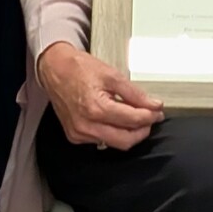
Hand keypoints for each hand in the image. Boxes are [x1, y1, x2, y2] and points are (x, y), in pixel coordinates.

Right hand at [38, 43, 163, 150]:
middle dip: (142, 131)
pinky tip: (116, 119)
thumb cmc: (78, 68)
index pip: (132, 120)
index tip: (157, 111)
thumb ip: (135, 93)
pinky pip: (101, 141)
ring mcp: (79, 133)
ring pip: (113, 143)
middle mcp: (86, 125)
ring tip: (134, 116)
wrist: (55, 69)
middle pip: (125, 141)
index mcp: (96, 108)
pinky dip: (113, 133)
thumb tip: (153, 104)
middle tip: (150, 118)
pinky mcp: (75, 136)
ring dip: (128, 133)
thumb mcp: (111, 75)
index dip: (149, 116)